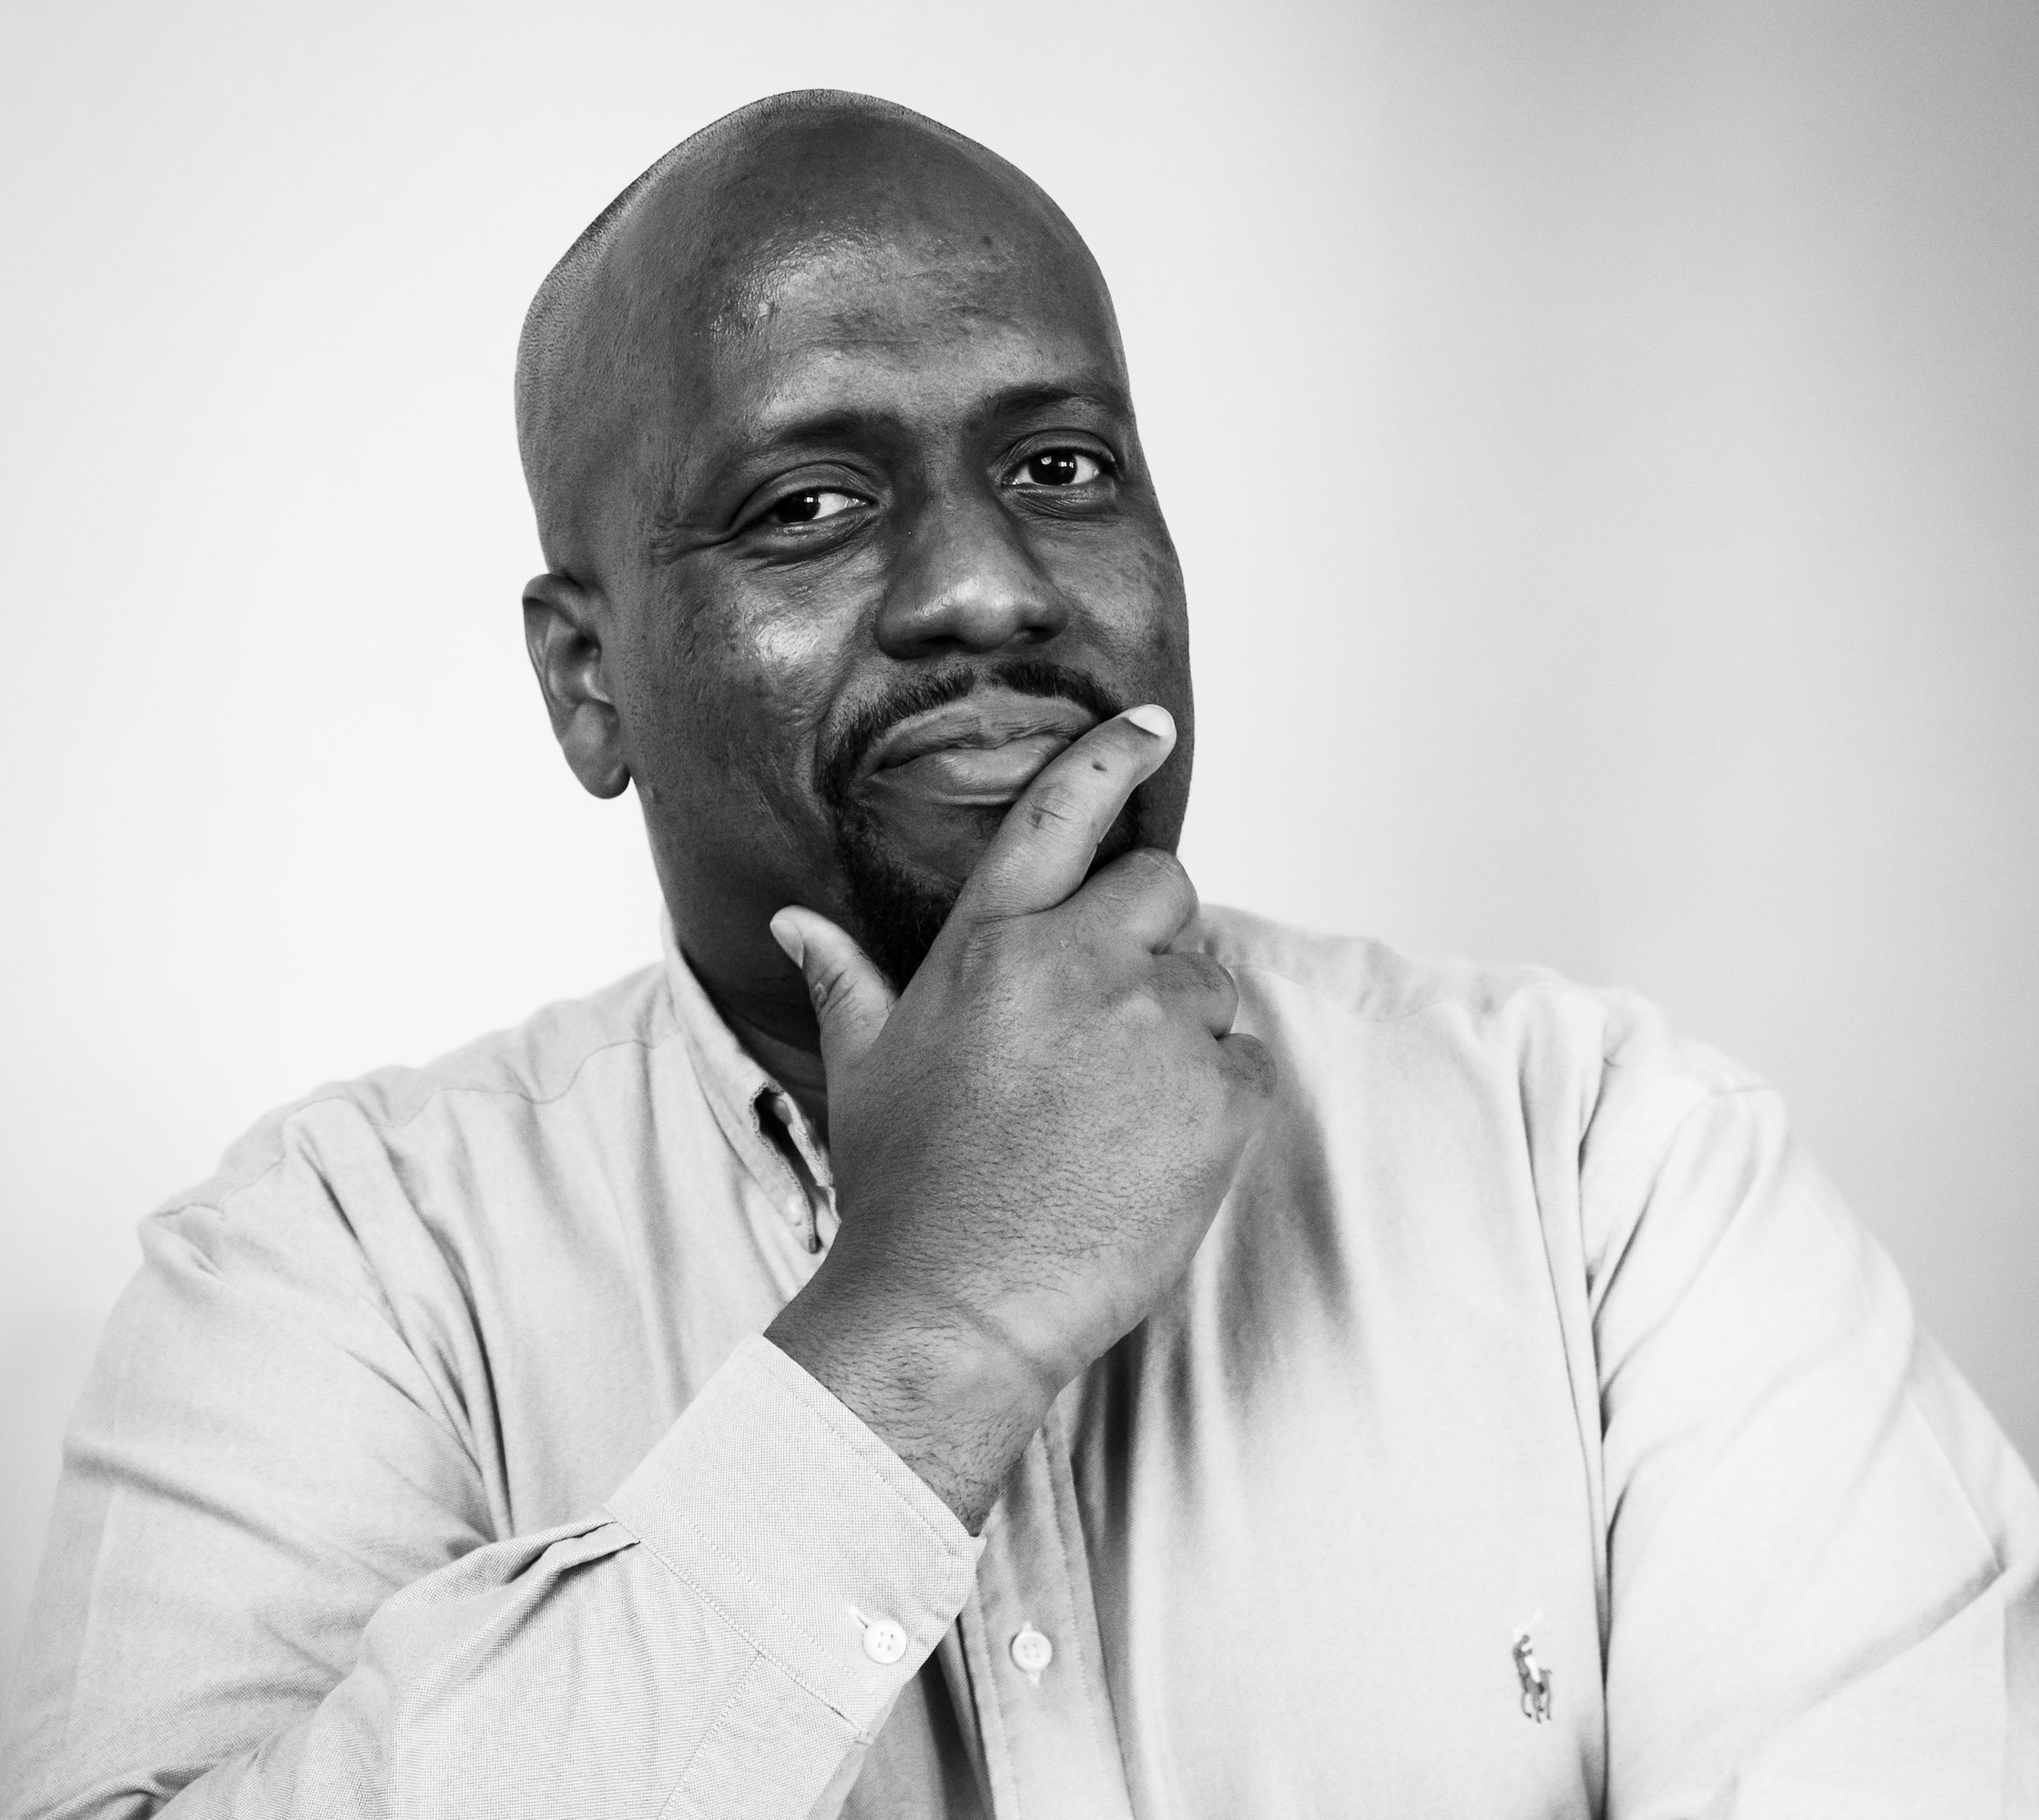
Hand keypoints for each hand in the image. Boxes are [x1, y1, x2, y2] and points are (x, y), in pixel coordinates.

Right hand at [763, 705, 1276, 1529]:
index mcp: (991, 944)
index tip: (1152, 728)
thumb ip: (844, 978)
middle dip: (1152, 929)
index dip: (1112, 756)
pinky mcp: (1220, 1099)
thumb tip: (792, 920)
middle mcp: (1080, 964)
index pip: (1061, 813)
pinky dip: (1218, 1094)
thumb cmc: (903, 1192)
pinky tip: (1154, 1148)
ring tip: (1116, 1110)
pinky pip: (1246, 1061)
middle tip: (1111, 1010)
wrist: (956, 1309)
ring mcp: (1157, 1029)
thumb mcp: (863, 1070)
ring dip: (1183, 1024)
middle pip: (1164, 887)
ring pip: (1211, 981)